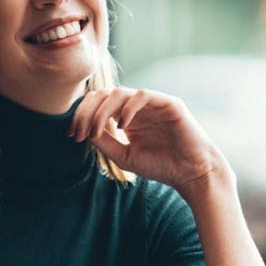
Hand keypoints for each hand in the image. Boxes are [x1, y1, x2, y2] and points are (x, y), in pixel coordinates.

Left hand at [70, 88, 230, 198]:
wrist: (191, 173)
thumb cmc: (161, 166)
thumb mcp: (125, 156)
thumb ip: (105, 142)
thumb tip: (85, 130)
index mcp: (127, 117)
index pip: (98, 104)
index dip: (82, 116)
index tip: (74, 135)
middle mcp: (138, 107)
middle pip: (104, 94)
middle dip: (88, 111)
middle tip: (80, 131)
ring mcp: (153, 103)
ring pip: (120, 92)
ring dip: (103, 110)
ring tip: (99, 130)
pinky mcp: (168, 103)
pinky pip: (143, 95)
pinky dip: (128, 108)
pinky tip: (122, 126)